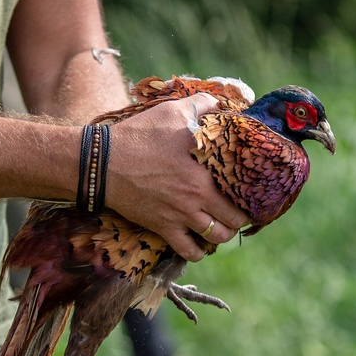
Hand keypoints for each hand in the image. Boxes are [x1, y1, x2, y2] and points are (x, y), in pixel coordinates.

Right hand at [106, 94, 249, 260]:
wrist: (102, 163)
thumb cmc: (139, 134)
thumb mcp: (172, 111)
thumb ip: (201, 104)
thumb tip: (220, 102)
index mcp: (205, 167)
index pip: (242, 186)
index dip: (252, 190)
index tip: (252, 189)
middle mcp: (198, 195)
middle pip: (235, 217)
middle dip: (240, 216)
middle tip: (239, 210)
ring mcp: (181, 214)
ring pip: (217, 238)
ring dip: (224, 235)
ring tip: (223, 228)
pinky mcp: (163, 228)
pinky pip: (189, 251)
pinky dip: (198, 252)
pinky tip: (199, 245)